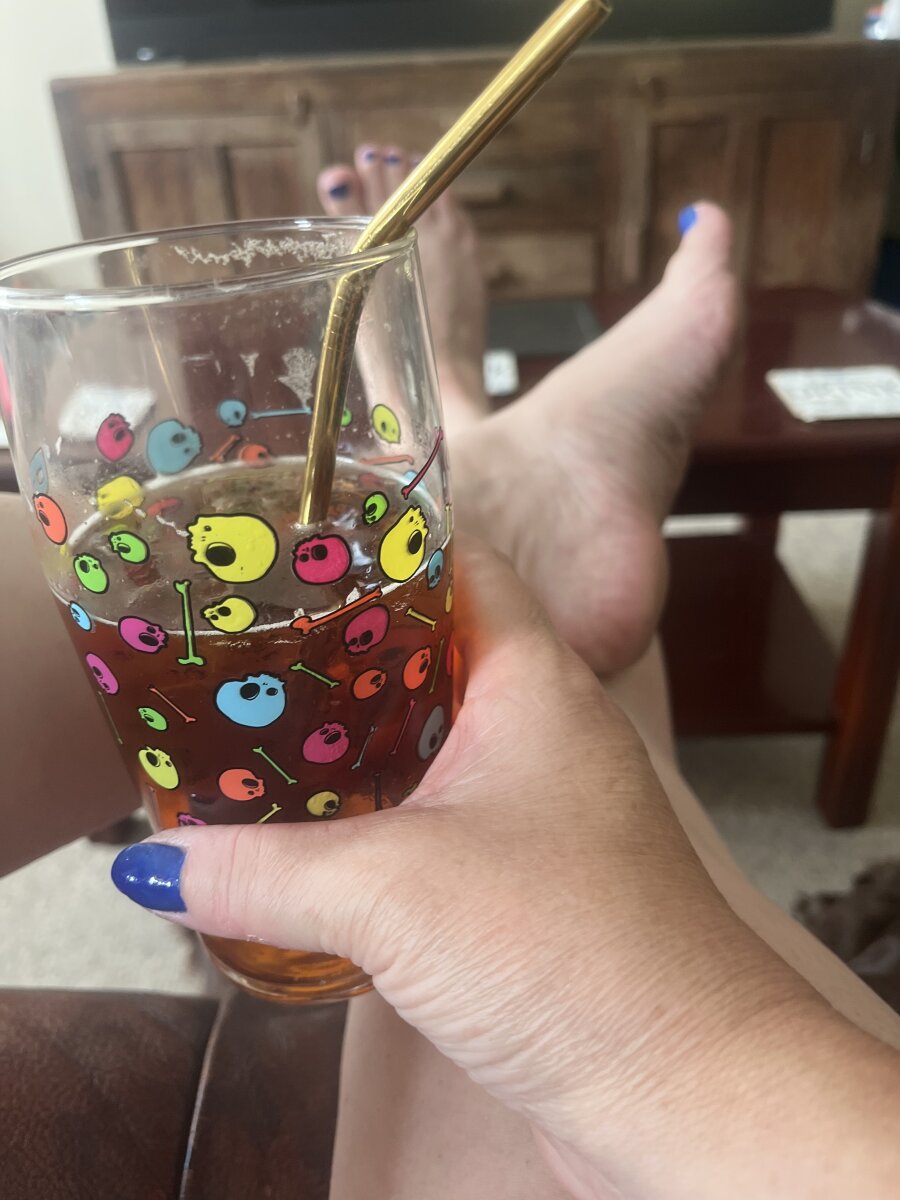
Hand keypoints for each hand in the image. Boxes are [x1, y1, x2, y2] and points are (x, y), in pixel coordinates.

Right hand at [112, 539, 823, 1196]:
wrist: (687, 1092)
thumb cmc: (572, 953)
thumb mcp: (392, 893)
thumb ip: (264, 872)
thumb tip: (155, 868)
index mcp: (535, 683)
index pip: (463, 565)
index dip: (383, 546)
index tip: (294, 551)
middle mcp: (547, 731)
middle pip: (434, 655)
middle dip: (343, 653)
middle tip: (248, 650)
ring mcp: (546, 808)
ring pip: (435, 746)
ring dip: (357, 747)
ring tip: (259, 738)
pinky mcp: (533, 881)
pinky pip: (442, 822)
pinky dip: (381, 820)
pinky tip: (315, 842)